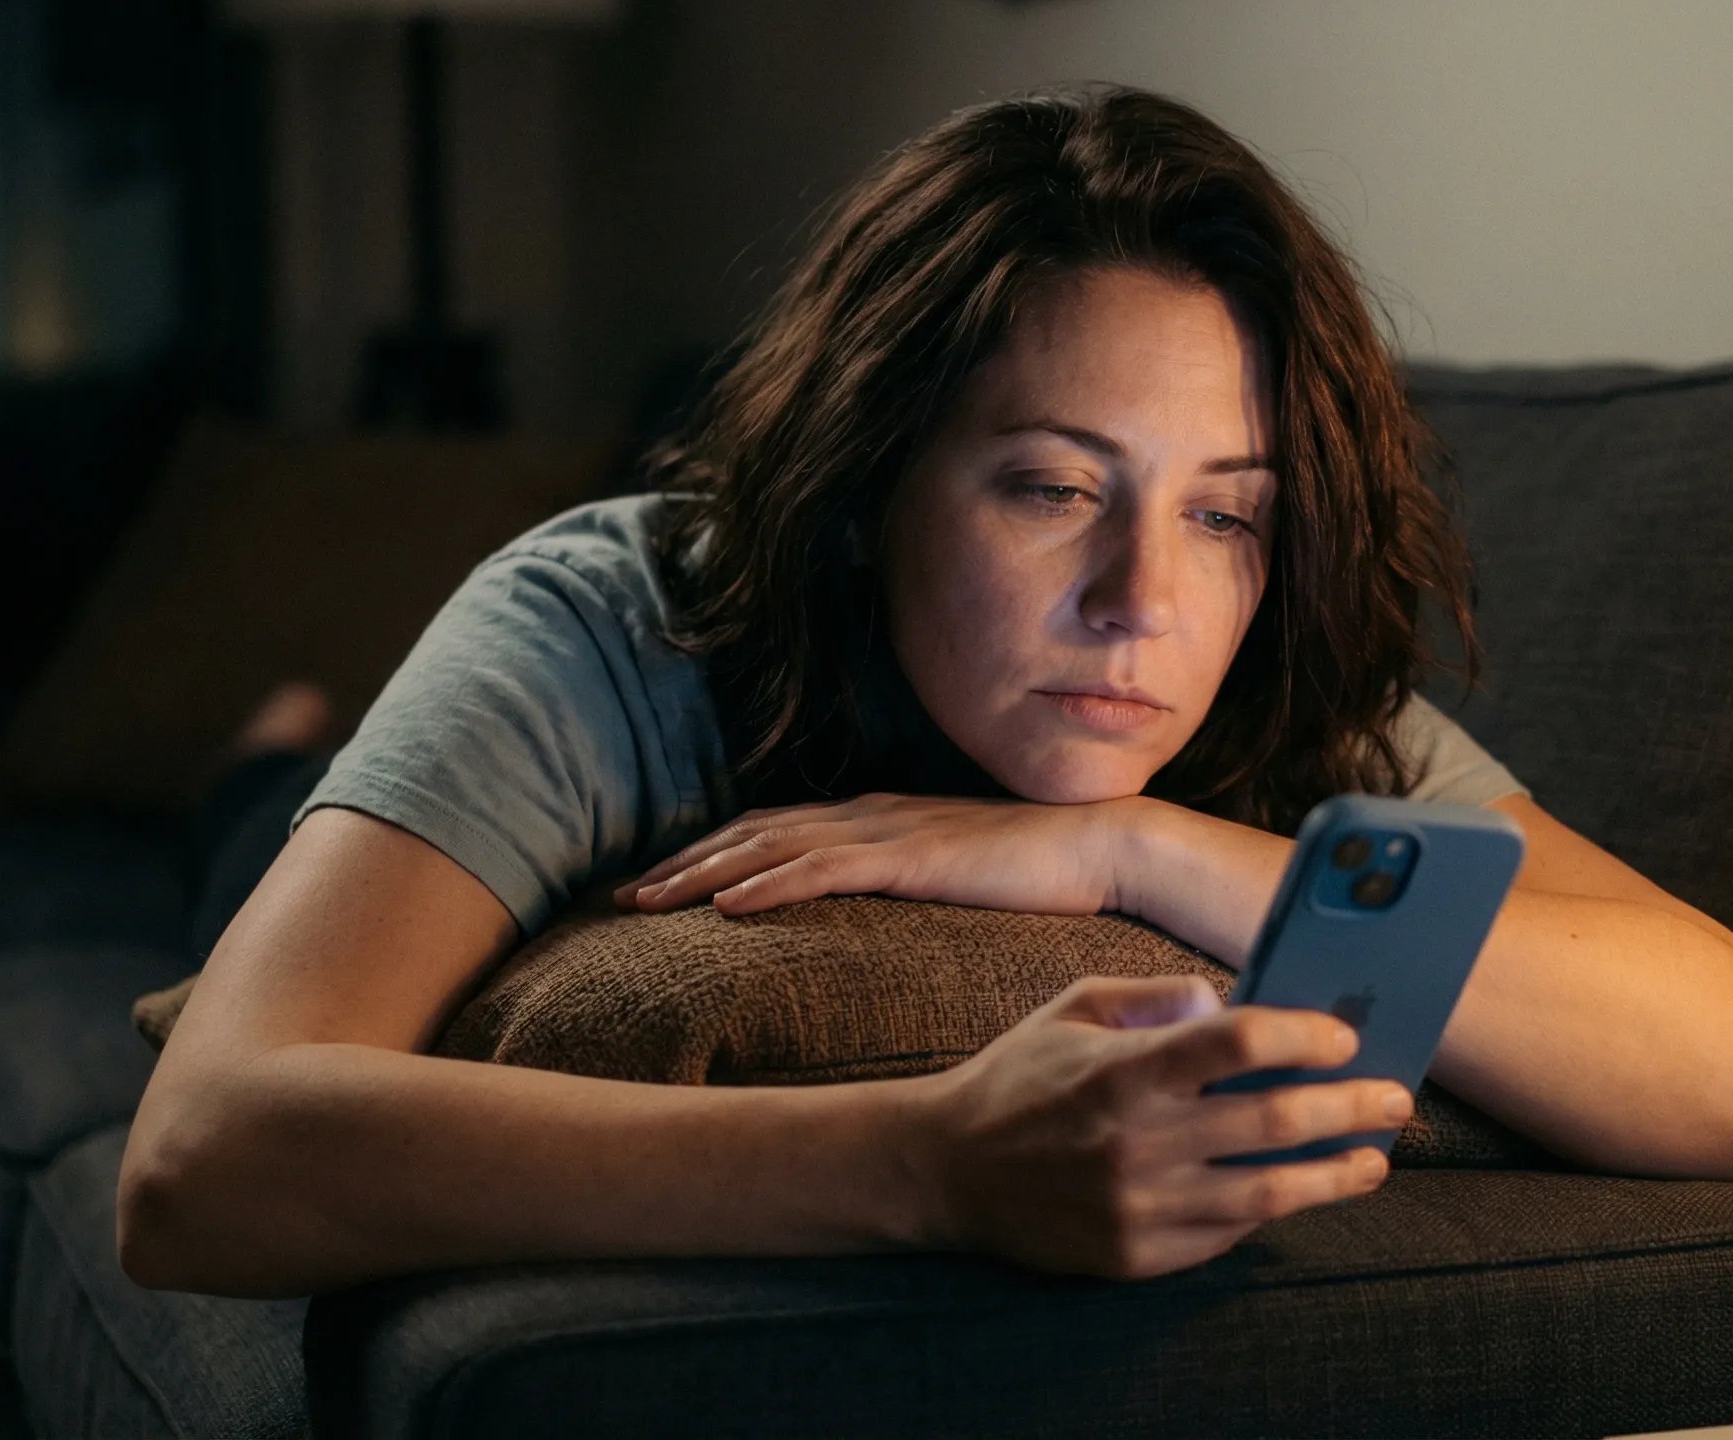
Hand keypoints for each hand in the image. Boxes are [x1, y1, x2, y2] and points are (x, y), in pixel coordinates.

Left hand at [613, 793, 1149, 917]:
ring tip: (650, 901)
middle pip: (755, 833)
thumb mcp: (960, 877)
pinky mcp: (914, 855)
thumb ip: (916, 886)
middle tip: (624, 895)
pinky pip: (825, 868)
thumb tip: (883, 920)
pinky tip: (726, 907)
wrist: (1107, 846)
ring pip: (773, 847)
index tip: (661, 883)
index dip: (713, 853)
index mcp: (880, 818)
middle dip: (685, 861)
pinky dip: (768, 884)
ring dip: (704, 873)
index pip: (776, 831)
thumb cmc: (1044, 871)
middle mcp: (872, 813)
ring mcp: (890, 830)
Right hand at [899, 976, 1405, 1278]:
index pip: (1238, 1042)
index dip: (1302, 1035)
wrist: (943, 1173)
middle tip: (1396, 1097)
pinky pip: (1226, 1232)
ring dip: (1334, 1173)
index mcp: (1124, 1070)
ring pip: (1268, 1191)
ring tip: (1374, 1159)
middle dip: (1349, 1105)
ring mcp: (1139, 1207)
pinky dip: (1270, 1208)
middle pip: (1274, 1119)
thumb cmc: (1019, 1079)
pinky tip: (1298, 1187)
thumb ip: (1159, 999)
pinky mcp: (1135, 1256)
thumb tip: (1234, 1004)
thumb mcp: (1076, 1009)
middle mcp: (1137, 1142)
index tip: (1343, 1036)